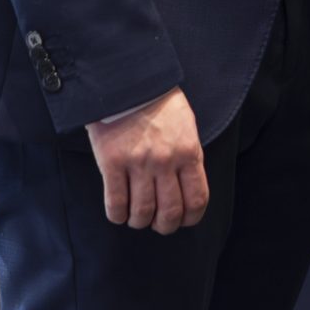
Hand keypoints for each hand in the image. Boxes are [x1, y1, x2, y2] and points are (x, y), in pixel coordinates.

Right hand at [85, 88, 207, 233]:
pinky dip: (118, 215)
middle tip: (159, 225)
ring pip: (142, 212)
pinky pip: (115, 203)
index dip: (191, 218)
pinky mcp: (112, 163)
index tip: (184, 221)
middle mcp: (166, 161)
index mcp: (189, 152)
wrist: (129, 83)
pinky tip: (119, 214)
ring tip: (138, 218)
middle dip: (165, 226)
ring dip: (140, 222)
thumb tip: (186, 186)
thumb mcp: (187, 127)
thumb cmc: (161, 105)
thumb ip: (188, 156)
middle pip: (169, 212)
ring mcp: (138, 164)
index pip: (197, 198)